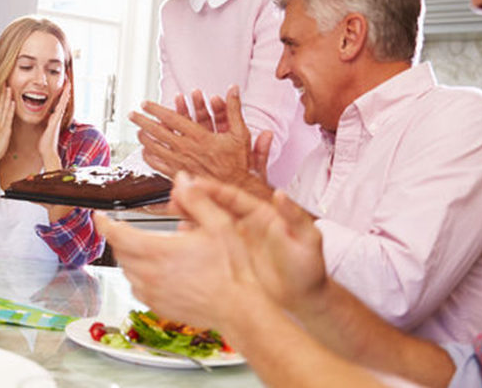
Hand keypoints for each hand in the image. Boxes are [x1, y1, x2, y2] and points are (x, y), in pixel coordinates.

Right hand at [0, 87, 15, 162]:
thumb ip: (2, 131)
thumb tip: (4, 128)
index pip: (0, 107)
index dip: (1, 97)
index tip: (3, 89)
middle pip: (1, 104)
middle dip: (3, 93)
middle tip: (4, 82)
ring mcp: (1, 125)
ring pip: (4, 108)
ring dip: (6, 98)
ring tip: (8, 88)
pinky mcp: (4, 130)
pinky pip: (8, 117)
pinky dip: (10, 109)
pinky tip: (12, 102)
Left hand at [37, 83, 69, 170]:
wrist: (47, 151)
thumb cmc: (45, 143)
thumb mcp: (46, 130)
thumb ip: (48, 124)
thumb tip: (49, 120)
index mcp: (53, 119)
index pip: (58, 105)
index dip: (61, 96)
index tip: (63, 88)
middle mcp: (57, 118)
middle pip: (63, 102)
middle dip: (65, 93)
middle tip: (68, 83)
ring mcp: (57, 120)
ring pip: (62, 104)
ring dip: (65, 95)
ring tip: (68, 86)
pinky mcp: (55, 122)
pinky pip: (59, 110)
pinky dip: (62, 103)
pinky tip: (64, 97)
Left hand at [92, 175, 261, 329]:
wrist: (240, 308)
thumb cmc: (233, 270)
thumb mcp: (219, 225)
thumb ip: (196, 200)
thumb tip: (182, 180)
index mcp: (159, 251)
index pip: (117, 235)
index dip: (104, 223)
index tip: (99, 216)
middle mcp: (150, 274)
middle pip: (120, 251)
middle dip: (119, 237)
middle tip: (127, 228)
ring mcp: (152, 293)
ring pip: (126, 270)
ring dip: (129, 257)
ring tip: (144, 248)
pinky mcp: (157, 306)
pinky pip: (137, 288)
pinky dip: (139, 276)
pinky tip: (155, 270)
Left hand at [130, 85, 270, 190]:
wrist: (235, 187)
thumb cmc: (237, 162)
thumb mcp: (240, 133)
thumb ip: (234, 109)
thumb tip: (233, 89)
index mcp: (199, 137)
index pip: (172, 119)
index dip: (156, 109)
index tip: (145, 104)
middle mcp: (187, 149)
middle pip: (157, 132)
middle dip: (143, 121)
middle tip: (132, 114)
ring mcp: (180, 163)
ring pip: (155, 148)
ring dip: (144, 138)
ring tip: (137, 131)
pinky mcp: (179, 175)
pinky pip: (158, 166)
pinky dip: (149, 158)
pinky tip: (145, 152)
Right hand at [180, 178, 325, 309]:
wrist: (305, 299)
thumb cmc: (309, 269)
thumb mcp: (307, 240)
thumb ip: (294, 217)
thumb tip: (281, 195)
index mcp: (264, 215)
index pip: (234, 197)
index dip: (214, 189)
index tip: (195, 182)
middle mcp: (246, 225)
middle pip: (216, 206)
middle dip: (195, 198)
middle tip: (175, 193)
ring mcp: (236, 243)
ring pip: (208, 223)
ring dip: (190, 215)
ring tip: (172, 210)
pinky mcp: (230, 260)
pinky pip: (208, 246)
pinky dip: (193, 240)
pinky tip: (180, 237)